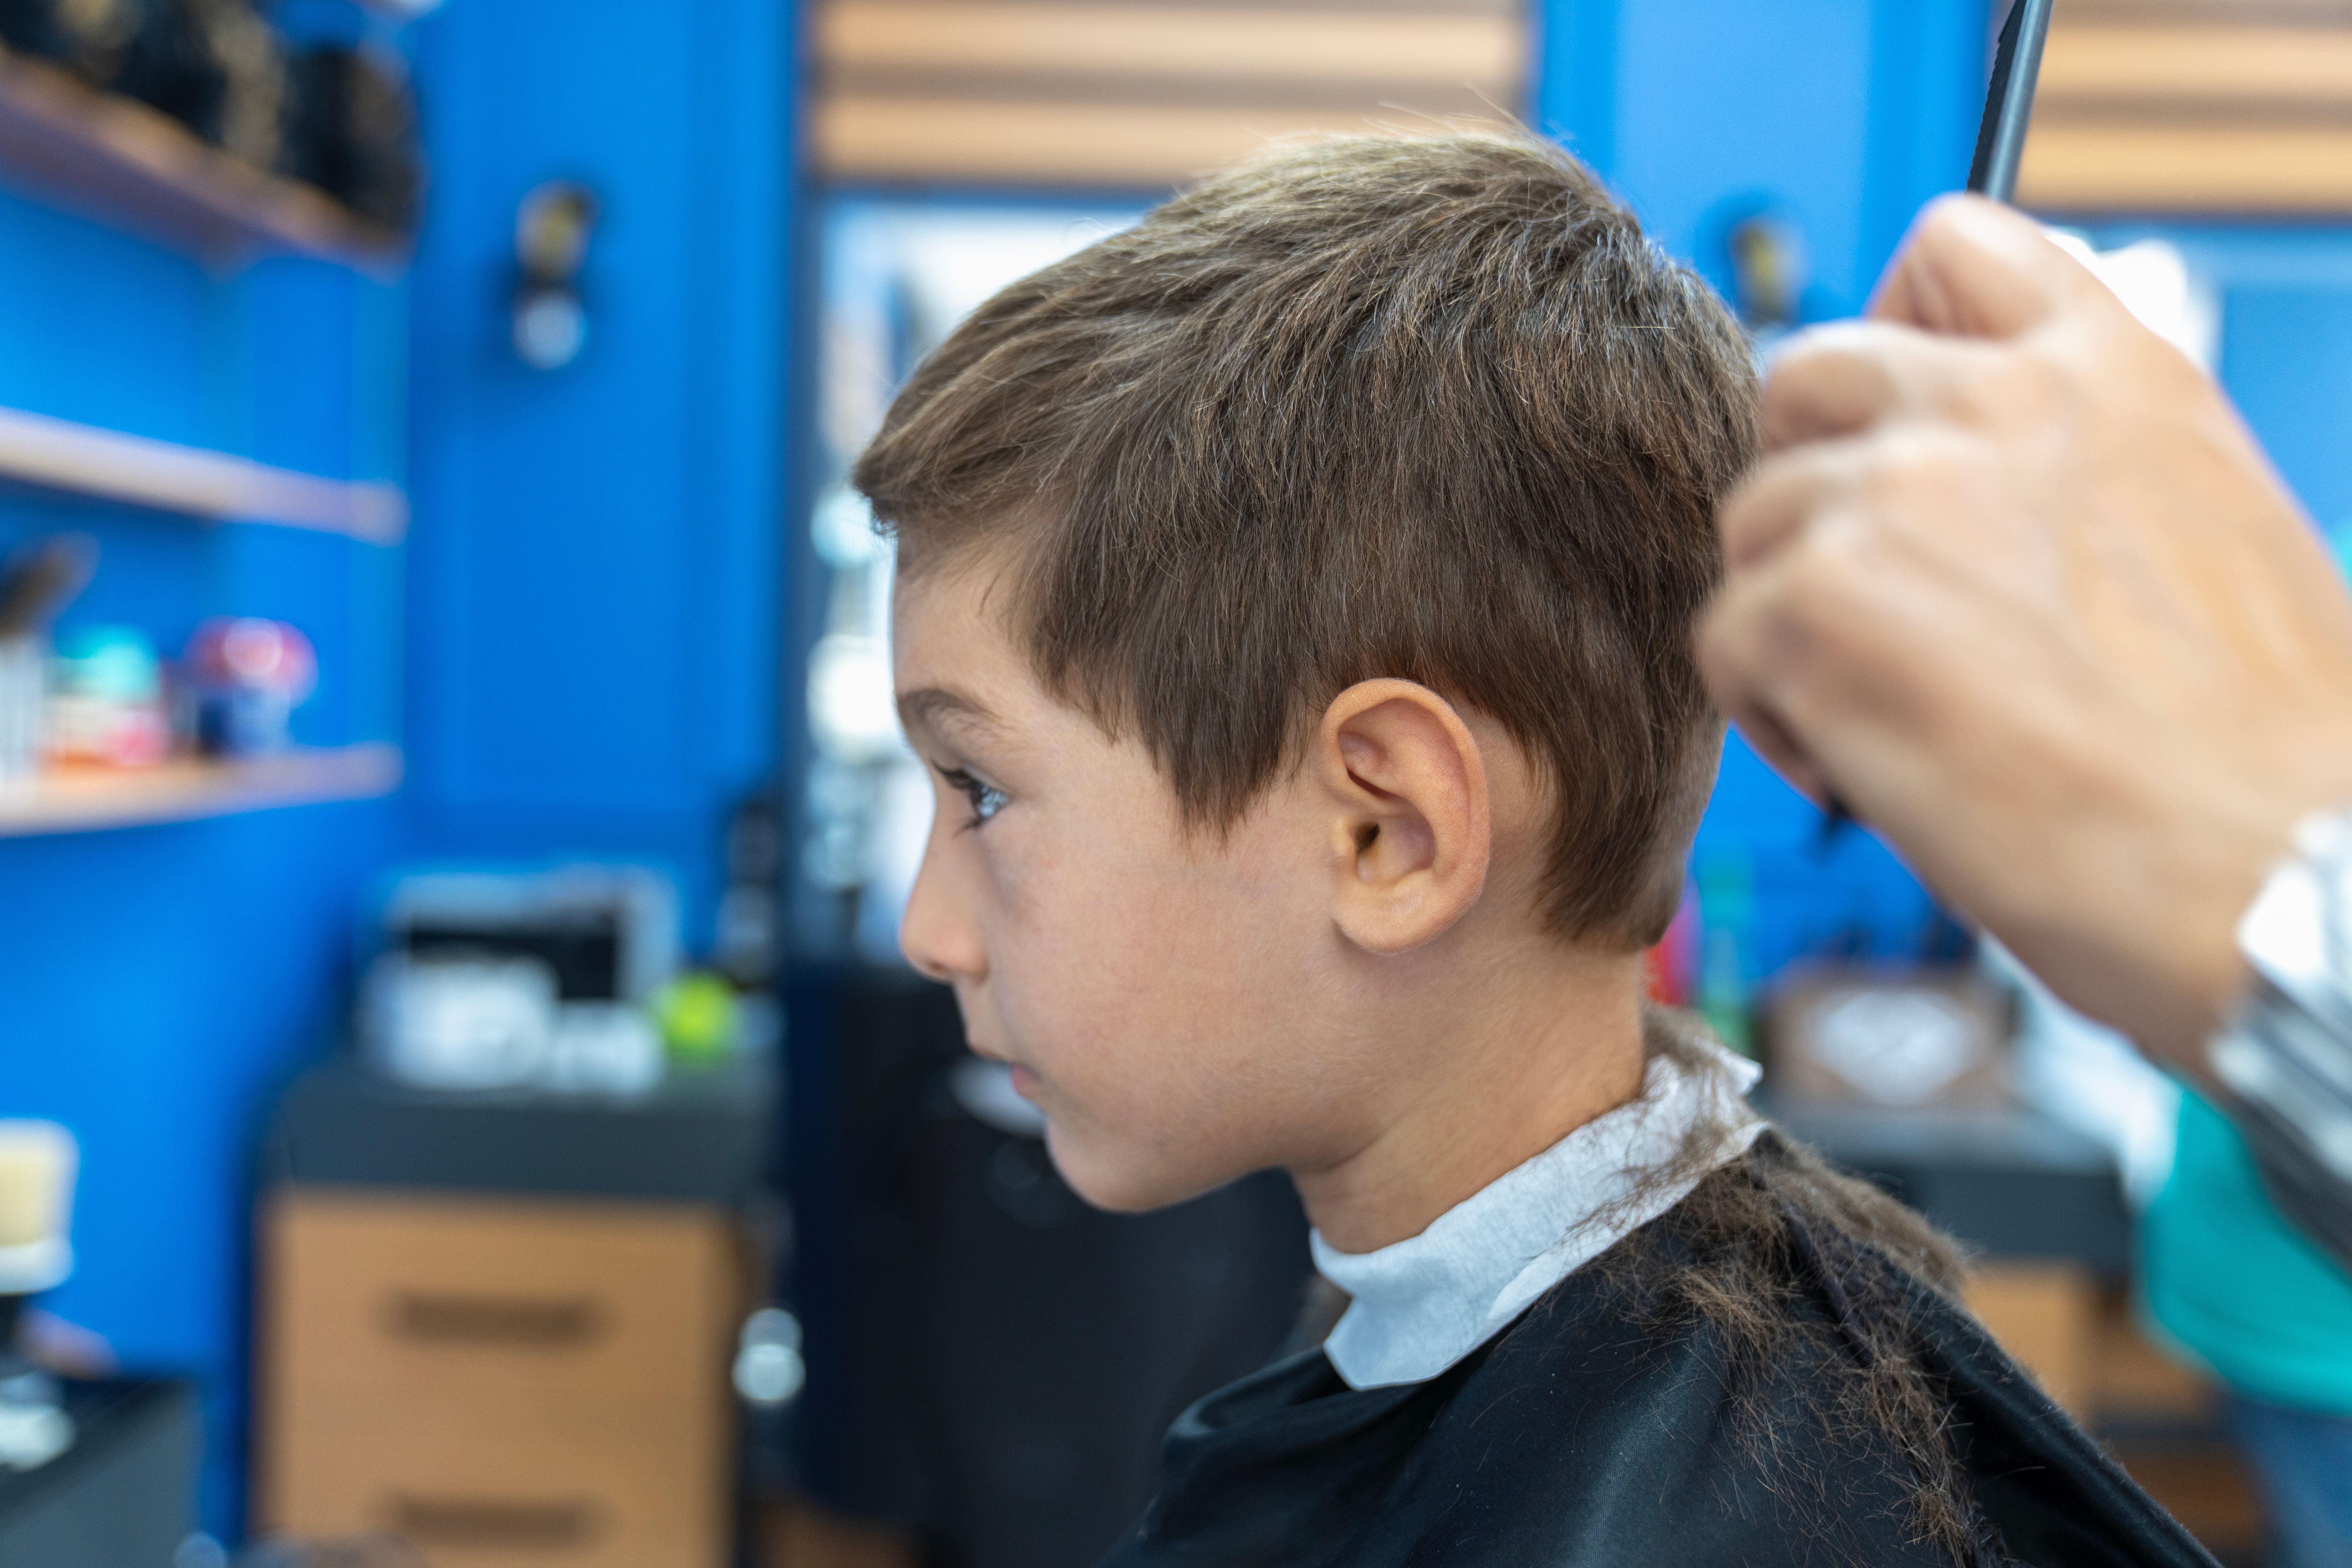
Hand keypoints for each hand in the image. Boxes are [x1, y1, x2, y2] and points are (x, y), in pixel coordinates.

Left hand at [1699, 194, 2351, 1066]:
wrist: (2287, 871)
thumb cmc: (2251, 750)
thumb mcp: (2194, 531)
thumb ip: (2071, 473)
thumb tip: (1968, 495)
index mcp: (2112, 370)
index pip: (1950, 248)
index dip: (1891, 323)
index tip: (1893, 424)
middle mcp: (1999, 404)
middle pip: (1803, 377)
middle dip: (1811, 483)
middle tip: (1866, 597)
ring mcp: (1899, 495)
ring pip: (1754, 521)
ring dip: (1790, 615)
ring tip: (1885, 711)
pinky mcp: (1822, 604)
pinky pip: (1725, 636)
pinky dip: (1770, 713)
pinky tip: (1861, 770)